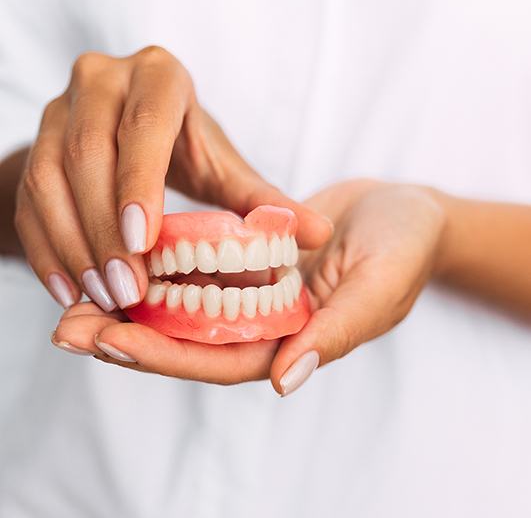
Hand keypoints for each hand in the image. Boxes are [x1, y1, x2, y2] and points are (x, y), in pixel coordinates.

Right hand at [15, 46, 331, 311]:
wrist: (133, 142)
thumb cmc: (187, 150)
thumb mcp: (224, 168)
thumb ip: (264, 200)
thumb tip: (320, 234)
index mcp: (158, 78)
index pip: (144, 127)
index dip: (139, 182)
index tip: (144, 243)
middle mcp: (101, 81)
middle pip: (90, 156)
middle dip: (105, 229)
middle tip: (126, 289)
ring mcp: (60, 110)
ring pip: (50, 180)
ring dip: (74, 246)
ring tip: (101, 298)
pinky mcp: (36, 145)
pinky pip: (28, 200)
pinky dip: (46, 250)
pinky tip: (68, 291)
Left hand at [52, 179, 446, 393]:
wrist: (405, 208)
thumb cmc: (405, 245)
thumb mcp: (378, 284)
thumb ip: (338, 331)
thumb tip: (284, 379)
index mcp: (298, 340)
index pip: (224, 360)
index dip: (168, 356)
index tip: (112, 342)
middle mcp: (269, 324)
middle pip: (191, 342)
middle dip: (130, 338)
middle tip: (67, 329)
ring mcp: (257, 293)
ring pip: (186, 309)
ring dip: (133, 306)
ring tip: (74, 299)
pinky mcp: (250, 261)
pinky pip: (200, 270)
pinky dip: (161, 269)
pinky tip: (122, 258)